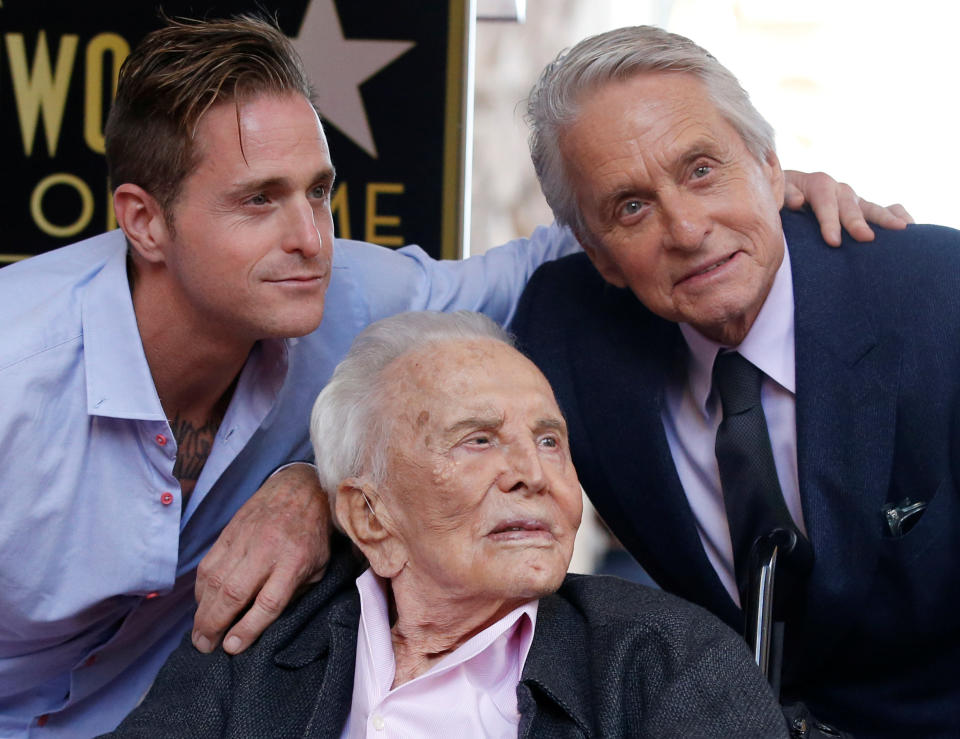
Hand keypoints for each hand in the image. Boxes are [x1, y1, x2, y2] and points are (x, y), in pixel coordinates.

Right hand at [192, 462, 330, 653]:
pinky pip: (208, 564)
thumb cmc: (313, 534)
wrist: (301, 488)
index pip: (268, 602)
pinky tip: (202, 604)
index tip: (231, 647)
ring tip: (199, 633)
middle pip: (233, 593)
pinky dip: (200, 588)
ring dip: (202, 611)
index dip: (247, 628)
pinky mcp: (229, 531)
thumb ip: (295, 593)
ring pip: (215, 580)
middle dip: (214, 625)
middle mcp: (267, 550)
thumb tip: (266, 623)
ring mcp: (245, 539)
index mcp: (295, 561)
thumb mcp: (318, 567)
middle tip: (205, 646)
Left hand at [783, 170, 913, 245]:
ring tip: (902, 229)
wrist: (783, 191)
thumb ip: (784, 196)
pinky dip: (896, 214)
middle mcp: (838, 189)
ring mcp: (852, 199)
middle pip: (850, 205)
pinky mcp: (860, 208)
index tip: (834, 242)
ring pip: (869, 207)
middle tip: (866, 238)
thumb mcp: (776, 192)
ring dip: (884, 218)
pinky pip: (883, 208)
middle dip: (858, 222)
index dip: (830, 221)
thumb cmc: (777, 197)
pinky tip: (910, 227)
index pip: (825, 201)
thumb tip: (796, 202)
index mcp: (816, 183)